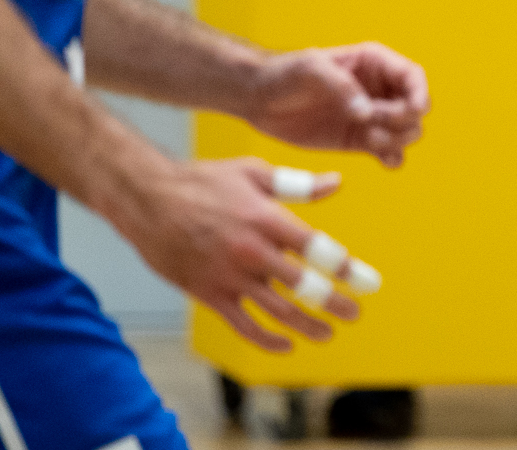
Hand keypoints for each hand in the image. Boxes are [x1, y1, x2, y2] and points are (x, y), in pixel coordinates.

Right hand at [116, 156, 358, 352]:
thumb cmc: (203, 182)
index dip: (347, 269)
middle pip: (303, 286)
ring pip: (278, 312)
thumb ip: (297, 184)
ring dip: (308, 326)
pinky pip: (243, 326)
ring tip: (328, 332)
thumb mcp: (252, 172)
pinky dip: (267, 340)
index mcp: (265, 218)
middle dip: (334, 303)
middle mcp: (251, 251)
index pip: (317, 249)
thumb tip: (337, 184)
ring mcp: (230, 277)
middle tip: (355, 313)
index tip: (369, 283)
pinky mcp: (210, 295)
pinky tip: (286, 343)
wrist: (148, 200)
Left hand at [247, 44, 429, 166]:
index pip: (412, 76)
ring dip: (397, 140)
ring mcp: (370, 116)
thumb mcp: (309, 69)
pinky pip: (390, 151)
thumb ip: (341, 86)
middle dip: (403, 120)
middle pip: (415, 107)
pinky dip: (393, 157)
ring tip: (369, 140)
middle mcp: (378, 89)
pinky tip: (383, 160)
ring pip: (407, 131)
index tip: (413, 109)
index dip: (420, 93)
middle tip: (372, 123)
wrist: (259, 97)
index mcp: (373, 62)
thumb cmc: (284, 73)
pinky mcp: (359, 139)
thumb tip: (367, 111)